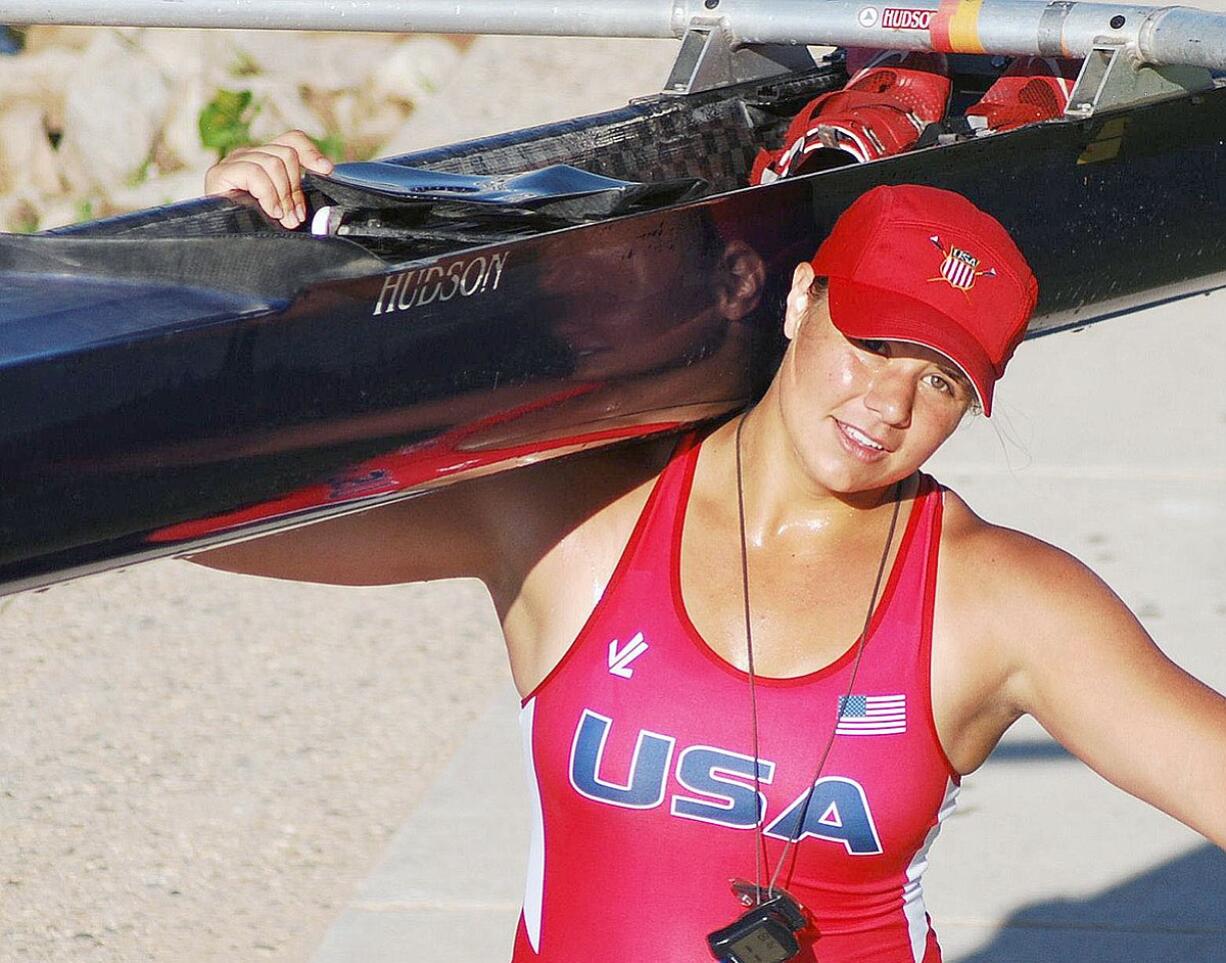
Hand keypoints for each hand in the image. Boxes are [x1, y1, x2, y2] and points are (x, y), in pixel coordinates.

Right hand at [204, 130, 334, 229]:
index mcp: (266, 159)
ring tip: (283, 218)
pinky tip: (270, 211)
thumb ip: (298, 197)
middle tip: (295, 216)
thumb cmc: (256, 228)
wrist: (222, 245)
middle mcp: (249, 155)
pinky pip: (255, 172)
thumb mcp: (284, 209)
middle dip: (296, 188)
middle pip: (287, 154)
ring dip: (284, 196)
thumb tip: (325, 188)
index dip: (311, 152)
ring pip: (274, 163)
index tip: (327, 171)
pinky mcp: (219, 172)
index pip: (292, 140)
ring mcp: (233, 161)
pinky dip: (268, 194)